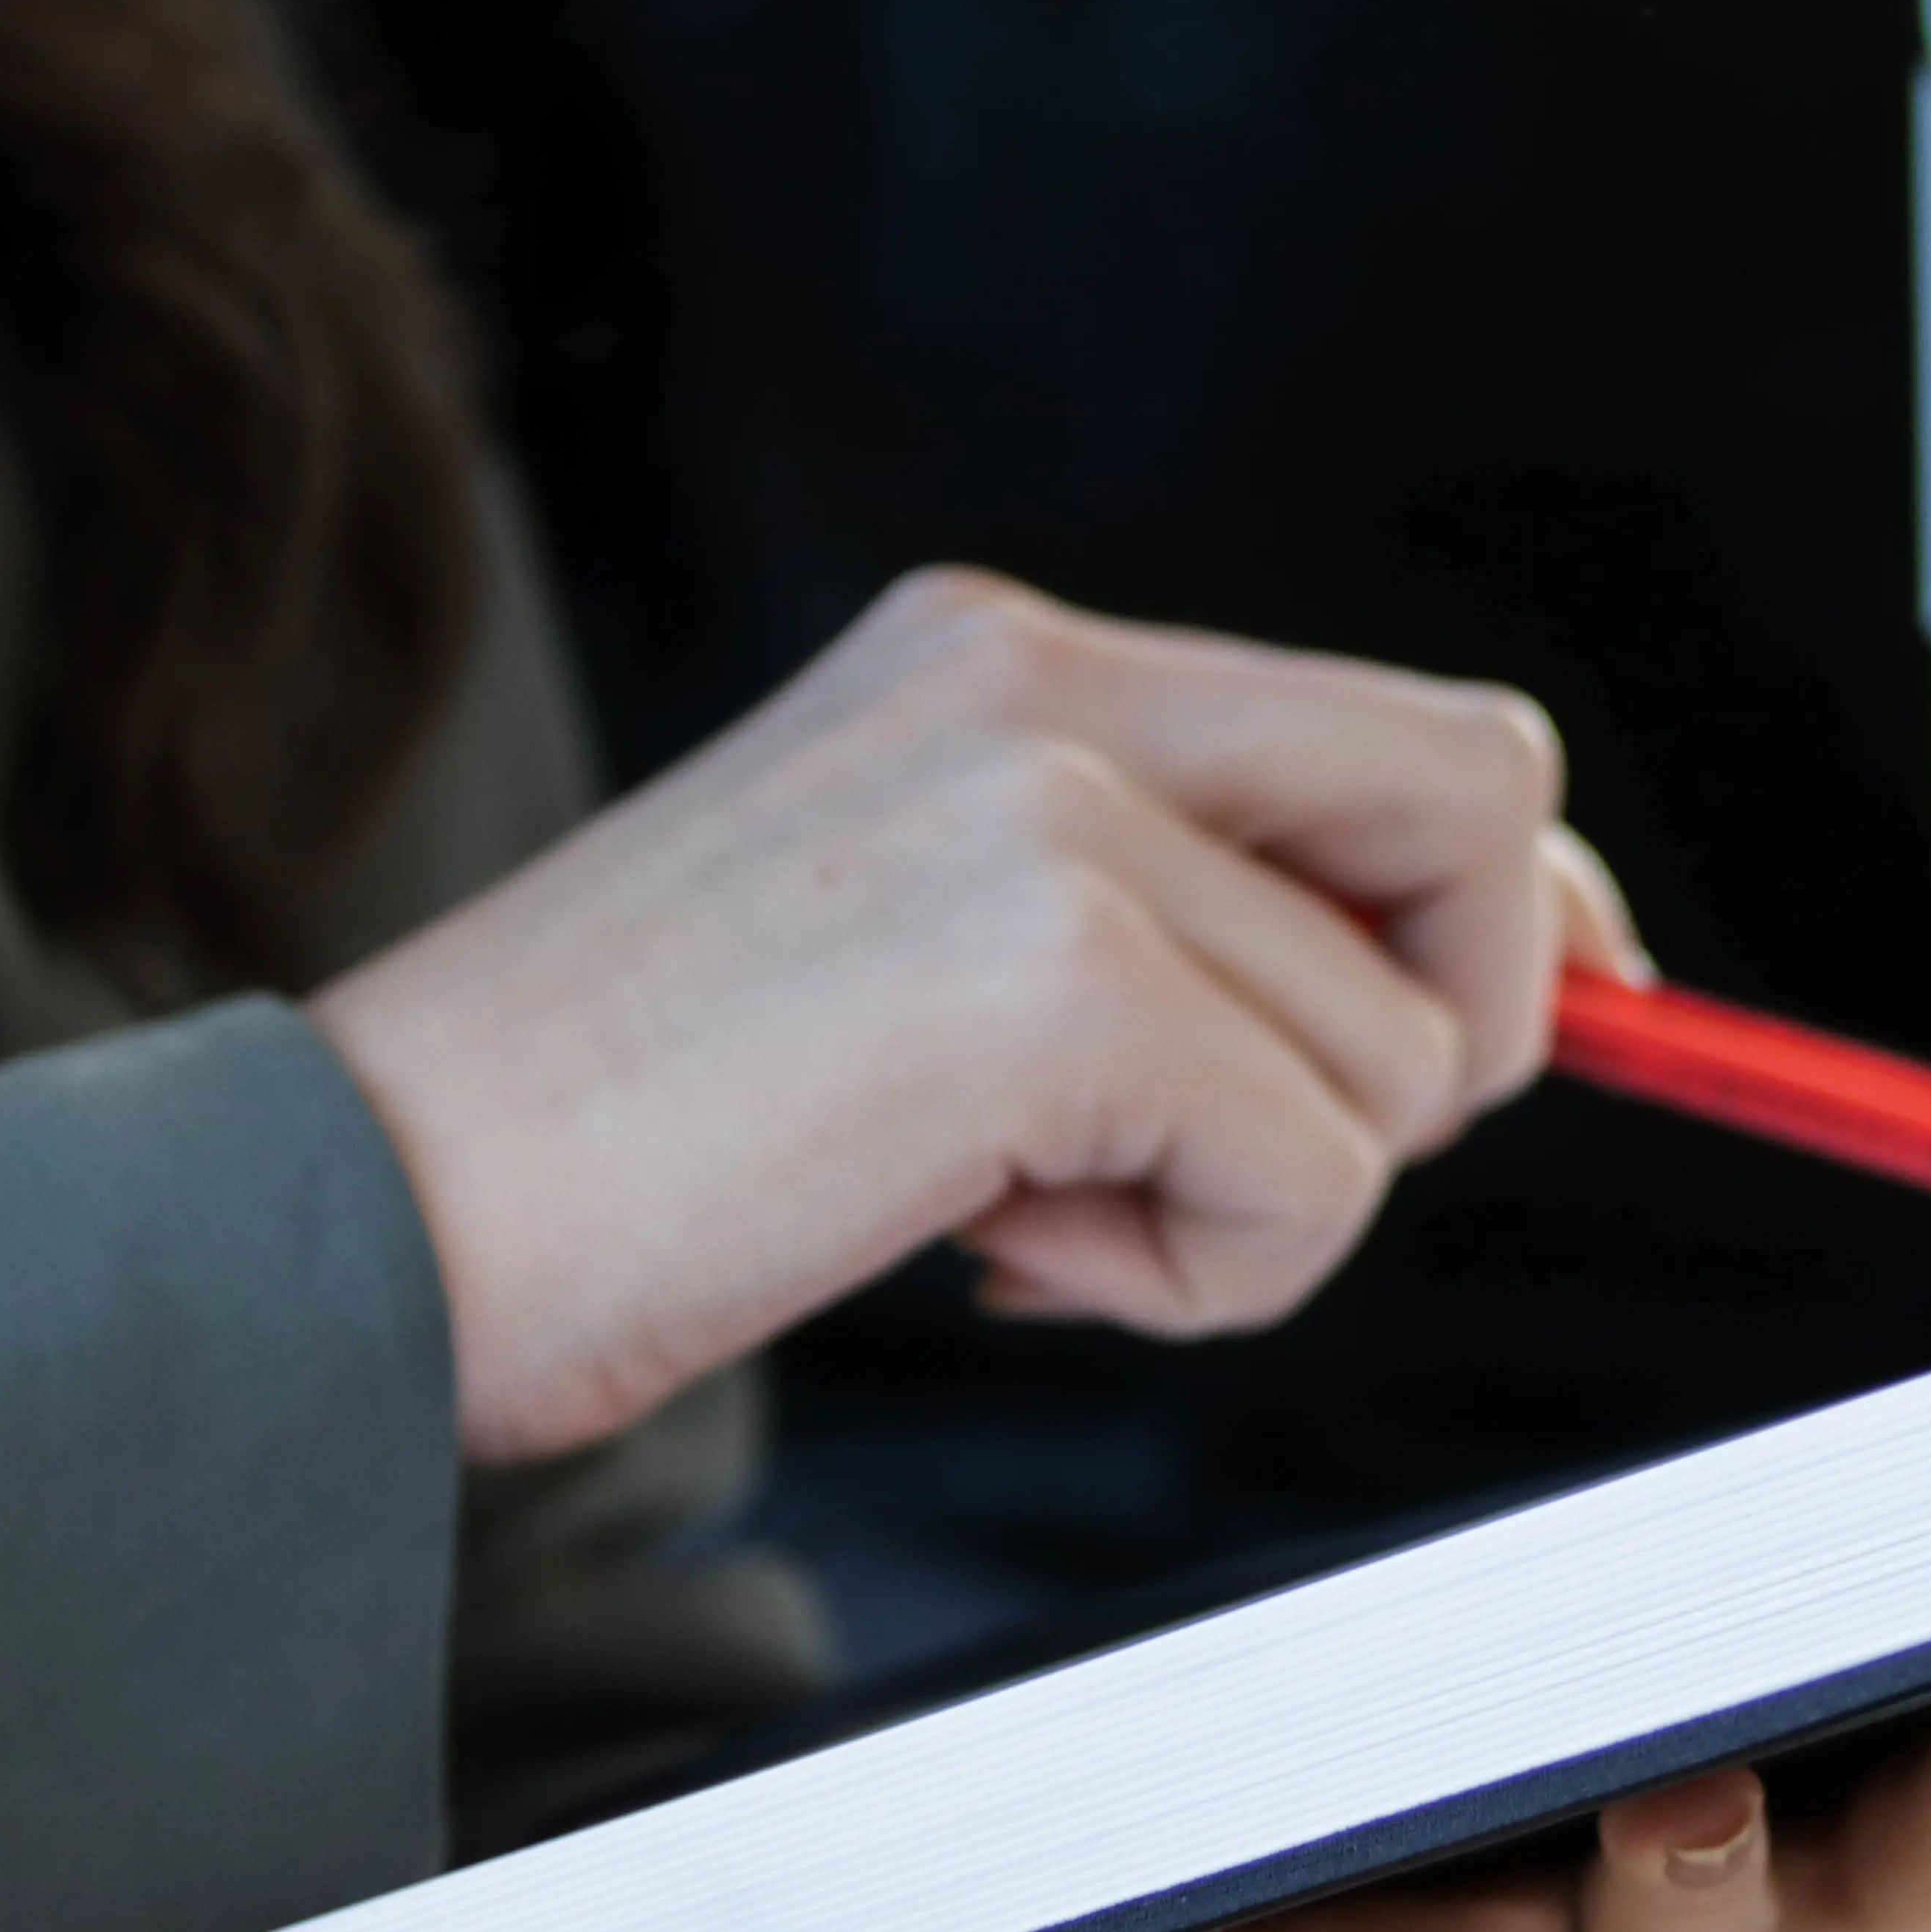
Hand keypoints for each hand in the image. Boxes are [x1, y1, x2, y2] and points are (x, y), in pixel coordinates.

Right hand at [312, 568, 1634, 1463]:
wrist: (375, 1213)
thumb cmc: (635, 1137)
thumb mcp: (923, 955)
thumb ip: (1166, 923)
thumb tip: (1474, 1000)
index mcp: (1003, 654)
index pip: (1418, 727)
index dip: (1524, 898)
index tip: (1555, 1013)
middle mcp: (1039, 683)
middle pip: (1488, 802)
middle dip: (1466, 1024)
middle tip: (1259, 1156)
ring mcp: (1048, 813)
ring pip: (1399, 1057)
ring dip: (1249, 1203)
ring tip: (1013, 1213)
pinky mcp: (1057, 978)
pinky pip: (1315, 1177)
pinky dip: (1197, 1277)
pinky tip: (990, 1254)